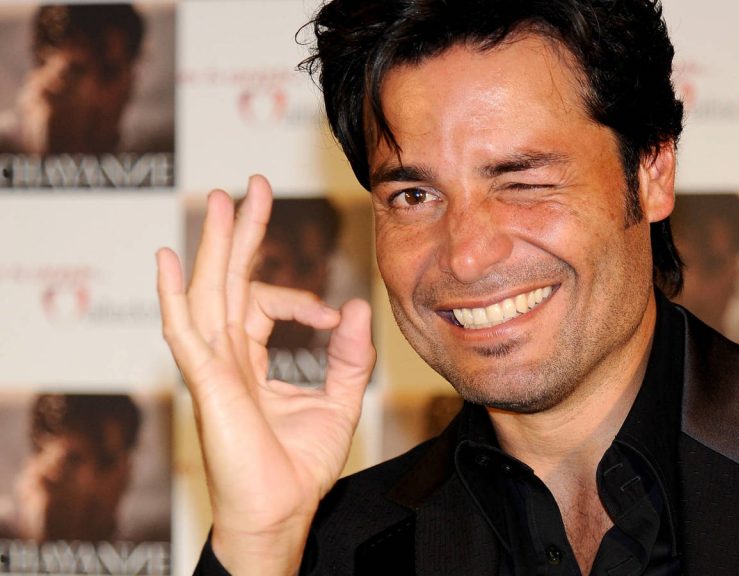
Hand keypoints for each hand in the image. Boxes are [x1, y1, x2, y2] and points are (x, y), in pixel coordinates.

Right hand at [157, 175, 374, 573]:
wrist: (282, 512)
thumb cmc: (299, 467)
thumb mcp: (338, 401)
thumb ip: (348, 355)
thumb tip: (354, 306)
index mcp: (250, 361)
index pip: (261, 306)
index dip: (296, 298)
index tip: (329, 315)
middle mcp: (226, 357)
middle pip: (228, 281)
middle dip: (242, 234)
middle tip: (253, 186)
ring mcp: (212, 368)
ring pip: (209, 293)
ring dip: (214, 246)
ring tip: (222, 200)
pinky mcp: (207, 383)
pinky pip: (185, 332)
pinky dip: (173, 295)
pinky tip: (168, 258)